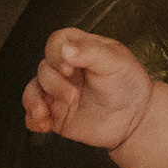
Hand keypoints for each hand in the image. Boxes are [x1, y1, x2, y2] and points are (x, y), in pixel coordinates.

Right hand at [23, 27, 152, 149]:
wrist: (135, 118)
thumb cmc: (129, 84)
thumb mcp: (116, 62)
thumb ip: (91, 52)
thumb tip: (65, 49)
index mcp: (80, 50)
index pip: (56, 42)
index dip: (56, 54)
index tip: (68, 68)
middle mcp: (66, 69)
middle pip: (44, 68)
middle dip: (54, 83)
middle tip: (73, 96)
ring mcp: (59, 92)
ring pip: (33, 89)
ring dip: (34, 101)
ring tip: (44, 113)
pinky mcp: (56, 114)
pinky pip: (33, 115)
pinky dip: (32, 120)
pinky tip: (44, 124)